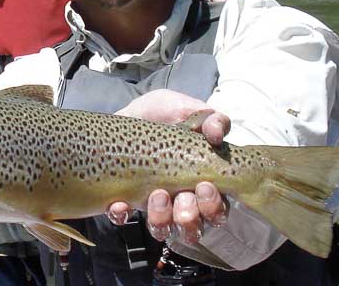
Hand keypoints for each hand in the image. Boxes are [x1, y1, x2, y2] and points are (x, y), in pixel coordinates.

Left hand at [110, 92, 229, 243]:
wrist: (127, 113)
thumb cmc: (163, 115)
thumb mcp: (187, 109)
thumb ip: (210, 119)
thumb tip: (218, 134)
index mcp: (201, 182)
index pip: (217, 210)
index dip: (214, 206)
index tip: (205, 186)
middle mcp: (180, 199)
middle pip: (192, 227)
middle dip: (189, 216)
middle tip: (184, 197)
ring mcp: (151, 202)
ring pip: (163, 228)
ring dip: (162, 218)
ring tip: (156, 196)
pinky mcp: (124, 199)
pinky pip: (122, 218)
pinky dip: (122, 213)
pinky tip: (120, 204)